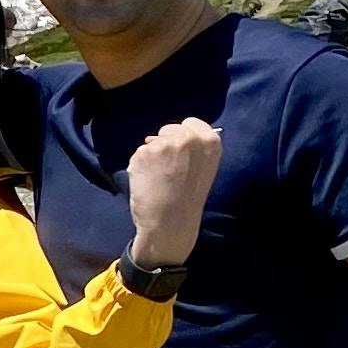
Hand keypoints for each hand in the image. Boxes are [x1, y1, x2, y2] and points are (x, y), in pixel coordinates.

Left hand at [120, 118, 221, 268]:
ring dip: (151, 157)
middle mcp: (188, 138)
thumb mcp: (203, 169)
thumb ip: (193, 149)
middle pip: (168, 129)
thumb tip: (171, 137)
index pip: (190, 123)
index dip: (181, 136)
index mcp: (210, 141)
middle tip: (168, 171)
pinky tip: (147, 182)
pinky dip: (138, 166)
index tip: (180, 153)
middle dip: (164, 145)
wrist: (170, 224)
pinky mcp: (144, 153)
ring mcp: (165, 144)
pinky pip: (138, 154)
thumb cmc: (187, 200)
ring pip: (151, 142)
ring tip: (159, 180)